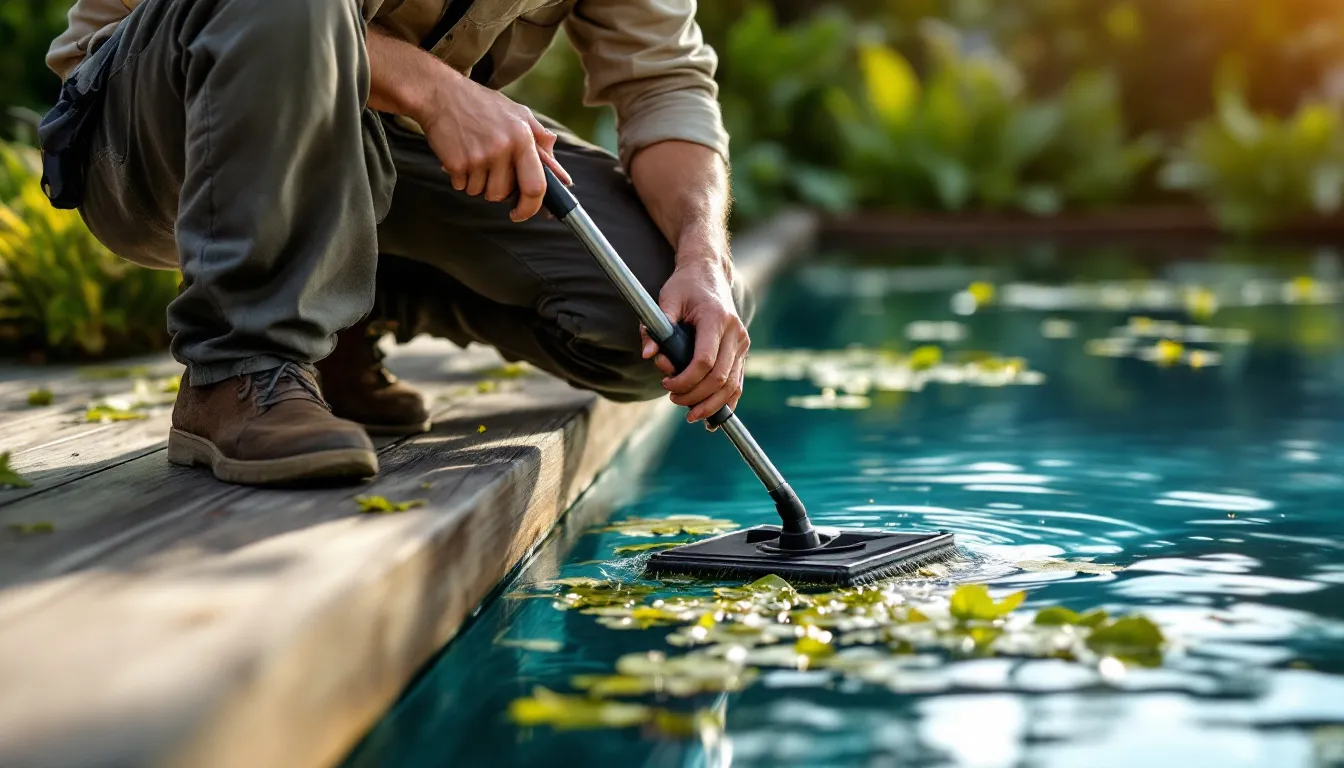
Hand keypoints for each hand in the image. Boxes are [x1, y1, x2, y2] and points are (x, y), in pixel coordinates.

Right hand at [414, 74, 571, 220]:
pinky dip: (460, 178)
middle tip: (489, 170)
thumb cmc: (482, 105)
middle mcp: (504, 148)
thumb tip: (561, 175)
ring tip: (474, 157)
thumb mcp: (518, 114)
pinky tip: (459, 155)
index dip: (531, 207)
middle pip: (504, 194)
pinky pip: (462, 187)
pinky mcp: (457, 163)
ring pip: (482, 193)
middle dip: (497, 190)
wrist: (440, 94)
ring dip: (477, 183)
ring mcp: (479, 156)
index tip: (522, 213)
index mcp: (523, 137)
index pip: (536, 186)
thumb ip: (541, 141)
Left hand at [642, 258, 747, 425]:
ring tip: (690, 415)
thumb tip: (648, 354)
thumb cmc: (685, 286)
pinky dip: (726, 403)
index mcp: (717, 319)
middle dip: (695, 397)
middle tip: (673, 400)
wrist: (709, 273)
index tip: (666, 383)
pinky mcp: (742, 351)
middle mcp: (735, 333)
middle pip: (719, 379)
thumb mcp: (666, 299)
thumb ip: (655, 327)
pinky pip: (737, 384)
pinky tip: (712, 420)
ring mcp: (742, 344)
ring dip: (711, 406)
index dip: (685, 380)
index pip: (705, 361)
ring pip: (732, 386)